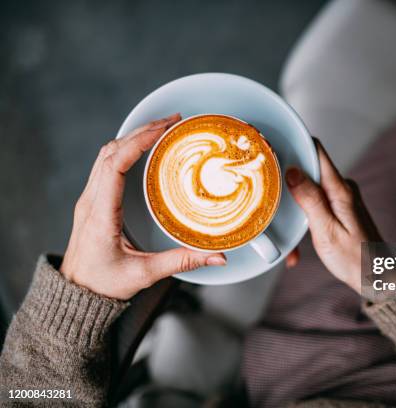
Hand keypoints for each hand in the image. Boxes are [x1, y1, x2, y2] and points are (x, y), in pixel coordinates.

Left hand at [60, 114, 225, 299]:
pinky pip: (105, 164)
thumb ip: (182, 262)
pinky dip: (125, 149)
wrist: (75, 294)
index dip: (138, 142)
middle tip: (172, 122)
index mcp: (101, 214)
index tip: (162, 130)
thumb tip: (217, 256)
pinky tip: (144, 148)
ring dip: (133, 137)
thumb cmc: (104, 284)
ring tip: (161, 128)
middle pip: (111, 151)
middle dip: (142, 131)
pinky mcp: (93, 201)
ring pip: (106, 154)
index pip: (115, 165)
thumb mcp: (145, 274)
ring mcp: (89, 199)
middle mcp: (91, 201)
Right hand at [285, 140, 380, 292]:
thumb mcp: (326, 231)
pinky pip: (317, 206)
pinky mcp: (341, 209)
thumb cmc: (356, 260)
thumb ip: (310, 200)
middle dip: (288, 188)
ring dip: (295, 212)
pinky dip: (306, 222)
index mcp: (340, 190)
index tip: (273, 149)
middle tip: (273, 205)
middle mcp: (343, 189)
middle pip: (309, 172)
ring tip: (291, 242)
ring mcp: (343, 199)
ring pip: (309, 192)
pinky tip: (301, 245)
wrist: (377, 278)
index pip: (316, 152)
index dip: (294, 145)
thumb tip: (293, 171)